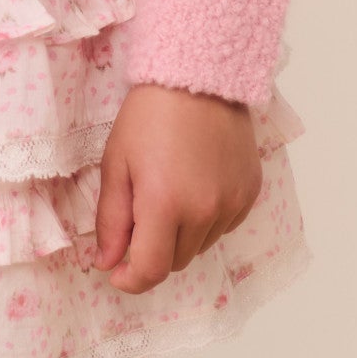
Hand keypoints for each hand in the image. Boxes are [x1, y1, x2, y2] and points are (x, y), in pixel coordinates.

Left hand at [94, 81, 261, 292]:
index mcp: (165, 205)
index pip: (152, 270)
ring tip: (169, 190)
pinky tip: (194, 184)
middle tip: (139, 213)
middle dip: (153, 250)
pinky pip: (223, 226)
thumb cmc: (149, 116)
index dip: (131, 280)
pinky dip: (206, 219)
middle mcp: (205, 212)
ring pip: (200, 245)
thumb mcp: (117, 163)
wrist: (198, 77)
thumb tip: (106, 263)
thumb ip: (110, 220)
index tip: (117, 272)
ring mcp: (232, 204)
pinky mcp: (250, 193)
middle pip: (176, 260)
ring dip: (180, 235)